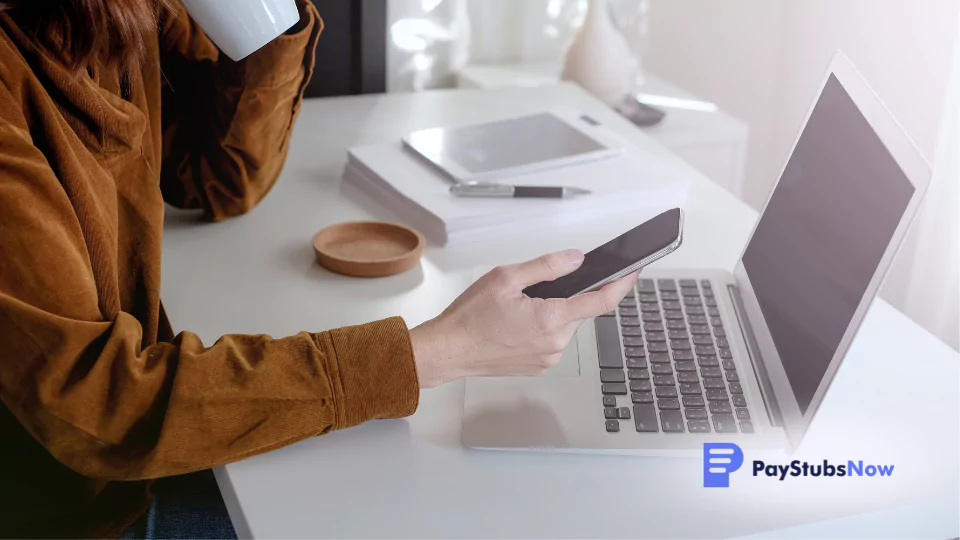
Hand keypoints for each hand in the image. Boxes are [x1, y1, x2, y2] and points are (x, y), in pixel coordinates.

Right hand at [409, 250, 637, 387]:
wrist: (449, 351)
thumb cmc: (470, 317)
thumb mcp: (506, 278)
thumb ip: (546, 267)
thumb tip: (576, 259)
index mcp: (550, 318)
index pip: (601, 300)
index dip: (622, 284)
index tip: (634, 272)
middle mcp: (555, 343)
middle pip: (578, 311)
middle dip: (564, 296)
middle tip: (531, 291)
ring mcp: (548, 358)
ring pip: (564, 326)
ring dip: (551, 313)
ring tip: (516, 311)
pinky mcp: (539, 366)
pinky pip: (552, 341)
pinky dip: (542, 328)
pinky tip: (516, 326)